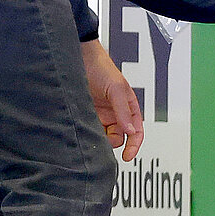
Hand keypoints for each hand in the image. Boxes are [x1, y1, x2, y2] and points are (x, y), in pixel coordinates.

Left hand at [81, 39, 143, 161]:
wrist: (78, 58)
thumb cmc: (101, 67)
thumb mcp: (116, 89)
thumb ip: (124, 111)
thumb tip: (131, 131)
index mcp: (128, 107)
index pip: (136, 131)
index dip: (134, 145)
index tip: (127, 156)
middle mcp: (115, 113)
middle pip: (119, 137)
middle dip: (113, 142)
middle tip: (103, 139)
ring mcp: (100, 115)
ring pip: (103, 136)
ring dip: (99, 138)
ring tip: (91, 132)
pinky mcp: (86, 115)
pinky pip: (89, 130)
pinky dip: (88, 133)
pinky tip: (83, 130)